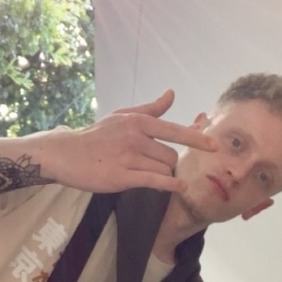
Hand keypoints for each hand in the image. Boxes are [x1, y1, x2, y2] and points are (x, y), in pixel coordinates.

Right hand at [33, 90, 216, 193]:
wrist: (67, 154)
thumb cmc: (97, 135)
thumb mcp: (122, 116)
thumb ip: (150, 109)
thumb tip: (171, 94)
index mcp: (138, 121)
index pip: (174, 130)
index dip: (197, 138)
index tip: (215, 145)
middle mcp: (136, 137)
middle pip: (170, 156)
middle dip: (167, 162)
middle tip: (148, 163)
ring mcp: (129, 157)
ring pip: (163, 169)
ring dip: (160, 173)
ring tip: (138, 169)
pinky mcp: (121, 177)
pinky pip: (154, 181)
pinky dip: (170, 184)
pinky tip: (180, 187)